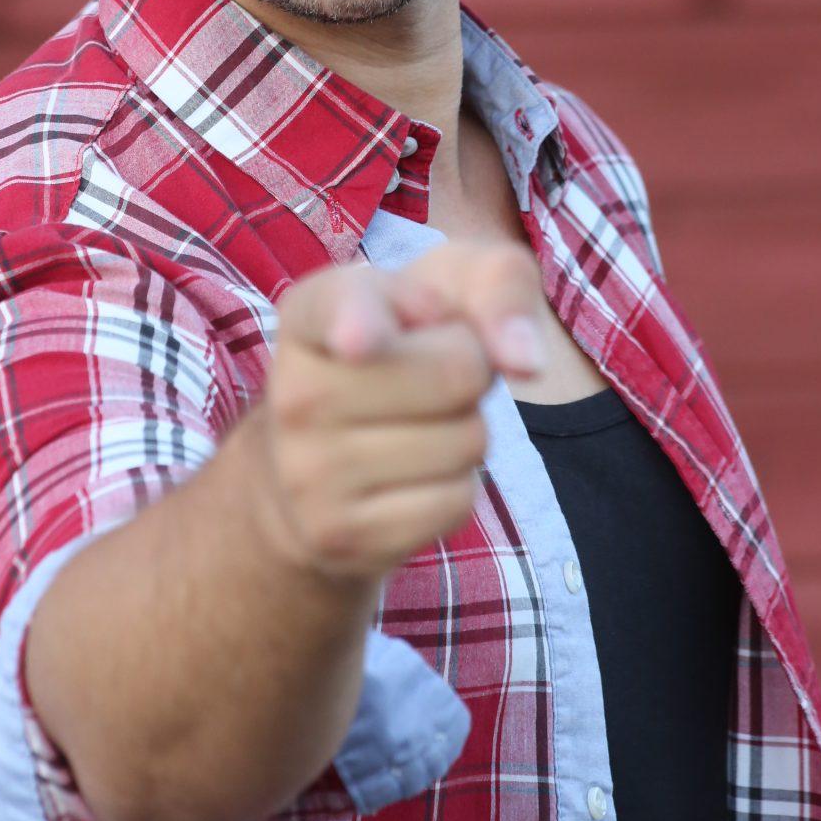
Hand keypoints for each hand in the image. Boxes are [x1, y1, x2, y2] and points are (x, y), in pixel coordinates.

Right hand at [248, 237, 546, 582]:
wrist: (312, 469)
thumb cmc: (402, 353)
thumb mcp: (444, 289)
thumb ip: (496, 285)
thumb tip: (526, 362)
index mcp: (310, 311)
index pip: (341, 308)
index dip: (357, 321)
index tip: (361, 340)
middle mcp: (294, 390)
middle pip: (457, 372)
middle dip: (472, 372)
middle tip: (429, 377)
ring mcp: (308, 470)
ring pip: (465, 442)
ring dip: (466, 431)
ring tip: (416, 424)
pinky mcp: (338, 534)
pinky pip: (455, 502)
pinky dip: (455, 486)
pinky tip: (410, 476)